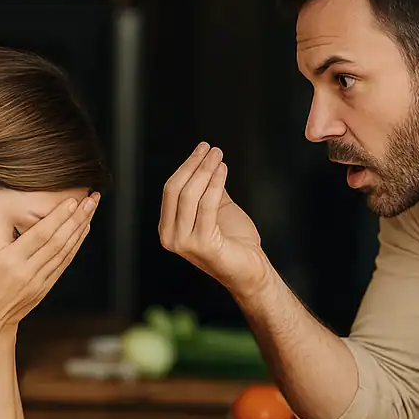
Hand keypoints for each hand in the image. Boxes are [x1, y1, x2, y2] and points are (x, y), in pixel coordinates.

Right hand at [0, 193, 97, 327]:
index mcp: (9, 263)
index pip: (40, 235)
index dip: (58, 217)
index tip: (72, 200)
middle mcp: (28, 273)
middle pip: (59, 241)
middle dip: (77, 218)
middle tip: (93, 198)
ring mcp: (37, 283)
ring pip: (65, 253)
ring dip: (80, 231)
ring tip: (92, 211)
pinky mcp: (41, 290)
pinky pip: (62, 265)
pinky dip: (74, 248)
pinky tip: (80, 235)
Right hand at [159, 143, 268, 296]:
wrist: (249, 269)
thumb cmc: (233, 243)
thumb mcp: (216, 210)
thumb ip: (207, 190)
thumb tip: (207, 163)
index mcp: (169, 228)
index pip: (170, 190)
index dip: (186, 166)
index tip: (202, 149)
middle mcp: (171, 237)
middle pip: (176, 190)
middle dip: (194, 165)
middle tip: (212, 149)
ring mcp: (184, 243)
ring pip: (190, 195)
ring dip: (206, 170)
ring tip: (219, 156)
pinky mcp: (202, 244)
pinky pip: (207, 206)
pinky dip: (215, 184)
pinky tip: (223, 171)